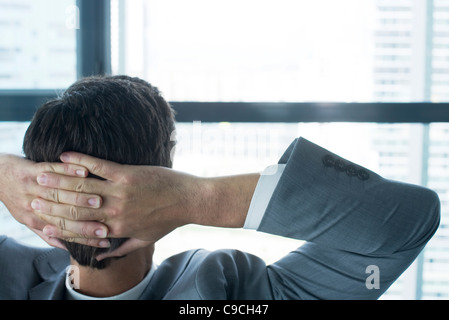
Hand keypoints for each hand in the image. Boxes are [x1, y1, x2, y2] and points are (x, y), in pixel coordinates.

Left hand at [0, 154, 106, 248]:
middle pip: (65, 216)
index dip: (86, 237)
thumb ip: (46, 233)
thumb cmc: (16, 198)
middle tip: (107, 225)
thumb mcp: (27, 219)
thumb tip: (66, 246)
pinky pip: (52, 171)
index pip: (66, 232)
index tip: (105, 238)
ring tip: (100, 200)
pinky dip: (69, 170)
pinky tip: (85, 171)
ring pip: (60, 195)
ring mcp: (32, 188)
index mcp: (36, 220)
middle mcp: (34, 207)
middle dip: (87, 222)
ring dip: (81, 197)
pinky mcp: (30, 171)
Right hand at [33, 152, 258, 257]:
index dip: (58, 224)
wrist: (189, 200)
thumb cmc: (167, 220)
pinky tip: (66, 154)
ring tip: (42, 174)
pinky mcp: (128, 174)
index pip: (80, 228)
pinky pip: (99, 165)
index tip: (43, 220)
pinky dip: (81, 159)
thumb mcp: (145, 240)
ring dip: (59, 179)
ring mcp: (120, 192)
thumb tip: (101, 257)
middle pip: (75, 207)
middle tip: (34, 194)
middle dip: (51, 201)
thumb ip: (121, 248)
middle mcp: (114, 212)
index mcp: (116, 228)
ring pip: (82, 186)